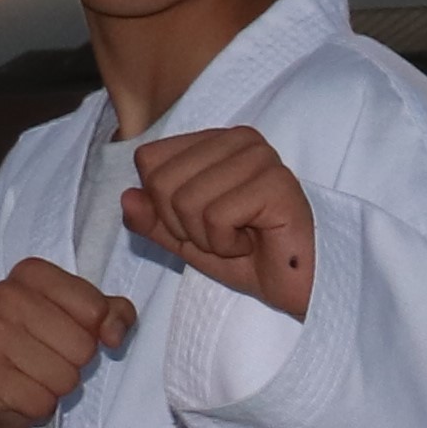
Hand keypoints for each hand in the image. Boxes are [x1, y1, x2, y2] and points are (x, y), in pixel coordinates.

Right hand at [0, 257, 137, 427]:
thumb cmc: (39, 347)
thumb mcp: (81, 319)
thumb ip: (112, 313)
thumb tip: (114, 334)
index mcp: (30, 273)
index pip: (95, 307)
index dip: (97, 328)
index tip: (76, 331)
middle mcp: (5, 296)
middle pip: (84, 344)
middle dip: (76, 361)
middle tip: (50, 358)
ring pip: (66, 376)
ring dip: (58, 384)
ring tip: (35, 375)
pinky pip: (43, 401)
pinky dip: (40, 405)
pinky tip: (21, 392)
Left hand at [121, 126, 314, 319]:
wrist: (300, 288)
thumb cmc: (251, 260)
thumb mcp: (188, 241)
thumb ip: (154, 220)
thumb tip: (126, 198)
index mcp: (216, 142)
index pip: (149, 160)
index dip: (162, 207)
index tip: (203, 225)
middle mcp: (239, 139)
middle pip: (162, 181)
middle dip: (184, 226)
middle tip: (223, 237)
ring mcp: (260, 157)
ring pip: (186, 200)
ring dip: (207, 238)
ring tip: (241, 241)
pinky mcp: (276, 183)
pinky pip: (216, 216)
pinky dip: (226, 244)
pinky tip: (254, 244)